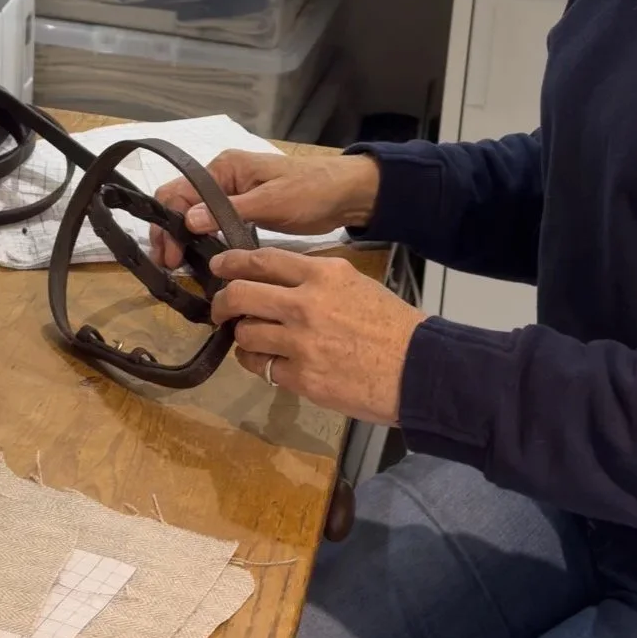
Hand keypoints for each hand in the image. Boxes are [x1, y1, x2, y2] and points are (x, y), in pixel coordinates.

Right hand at [147, 149, 379, 271]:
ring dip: (183, 240)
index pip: (180, 192)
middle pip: (181, 205)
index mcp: (224, 169)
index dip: (170, 225)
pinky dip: (202, 241)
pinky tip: (201, 262)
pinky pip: (213, 225)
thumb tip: (189, 221)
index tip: (171, 257)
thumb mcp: (271, 201)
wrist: (345, 194)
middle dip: (171, 234)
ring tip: (179, 270)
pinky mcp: (243, 212)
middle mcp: (222, 179)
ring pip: (194, 217)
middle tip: (170, 268)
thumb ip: (229, 210)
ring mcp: (232, 196)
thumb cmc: (310, 190)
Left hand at [208, 247, 426, 423]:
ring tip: (252, 341)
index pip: (262, 260)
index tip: (220, 267)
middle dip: (221, 302)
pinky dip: (260, 364)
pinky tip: (269, 363)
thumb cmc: (391, 326)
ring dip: (243, 337)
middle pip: (241, 294)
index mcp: (323, 274)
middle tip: (219, 309)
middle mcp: (305, 303)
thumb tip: (278, 282)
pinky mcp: (302, 378)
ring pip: (245, 334)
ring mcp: (301, 343)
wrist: (417, 369)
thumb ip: (315, 280)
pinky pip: (261, 367)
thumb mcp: (354, 284)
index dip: (232, 262)